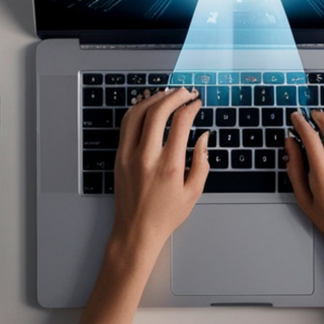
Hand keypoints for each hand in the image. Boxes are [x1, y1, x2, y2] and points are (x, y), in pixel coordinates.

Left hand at [109, 87, 209, 259]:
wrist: (136, 231)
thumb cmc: (166, 215)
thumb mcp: (194, 192)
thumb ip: (202, 161)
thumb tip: (203, 137)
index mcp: (169, 166)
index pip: (180, 123)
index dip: (190, 107)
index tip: (196, 104)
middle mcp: (147, 157)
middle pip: (158, 112)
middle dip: (174, 96)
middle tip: (185, 92)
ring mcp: (129, 155)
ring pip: (138, 113)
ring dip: (154, 99)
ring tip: (167, 94)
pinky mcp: (119, 157)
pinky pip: (127, 125)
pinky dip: (138, 110)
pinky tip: (149, 107)